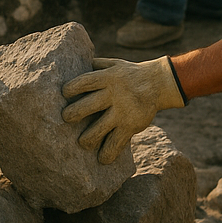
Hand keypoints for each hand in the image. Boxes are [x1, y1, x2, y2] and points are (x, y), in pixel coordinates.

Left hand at [61, 56, 184, 163]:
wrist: (158, 83)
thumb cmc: (128, 73)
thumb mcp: (113, 64)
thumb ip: (95, 65)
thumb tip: (72, 63)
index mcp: (108, 77)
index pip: (85, 81)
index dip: (72, 87)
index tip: (63, 93)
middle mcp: (114, 93)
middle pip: (89, 105)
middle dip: (74, 113)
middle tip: (65, 118)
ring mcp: (123, 111)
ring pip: (100, 127)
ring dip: (88, 137)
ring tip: (82, 142)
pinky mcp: (131, 125)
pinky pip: (118, 142)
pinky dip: (109, 152)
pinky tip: (102, 160)